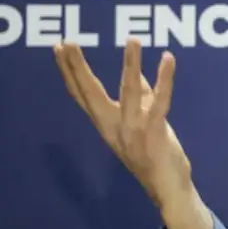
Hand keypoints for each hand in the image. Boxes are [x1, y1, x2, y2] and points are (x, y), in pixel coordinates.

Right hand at [54, 39, 213, 228]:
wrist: (167, 189)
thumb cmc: (155, 154)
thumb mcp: (141, 123)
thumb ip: (140, 98)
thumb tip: (137, 72)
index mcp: (106, 125)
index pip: (82, 95)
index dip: (69, 72)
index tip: (59, 49)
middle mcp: (114, 127)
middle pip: (91, 92)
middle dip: (79, 67)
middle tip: (68, 42)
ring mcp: (133, 130)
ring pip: (129, 90)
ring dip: (130, 63)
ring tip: (132, 39)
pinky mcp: (154, 132)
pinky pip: (160, 100)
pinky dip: (165, 78)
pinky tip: (167, 59)